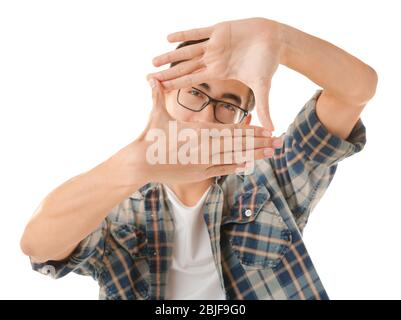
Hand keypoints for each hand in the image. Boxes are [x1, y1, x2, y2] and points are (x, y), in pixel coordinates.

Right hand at [124, 78, 282, 185]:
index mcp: (199, 132)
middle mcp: (206, 148)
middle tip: (281, 140)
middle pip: (239, 144)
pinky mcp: (199, 174)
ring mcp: (204, 162)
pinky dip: (236, 165)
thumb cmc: (149, 137)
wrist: (139, 164)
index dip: (251, 130)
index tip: (267, 128)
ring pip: (235, 157)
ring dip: (255, 155)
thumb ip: (157, 95)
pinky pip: (222, 169)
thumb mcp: (155, 114)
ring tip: (272, 152)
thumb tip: (150, 77)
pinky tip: (249, 164)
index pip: (232, 130)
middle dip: (261, 142)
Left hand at [147, 18, 282, 130]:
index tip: (161, 89)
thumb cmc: (268, 62)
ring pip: (187, 51)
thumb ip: (264, 107)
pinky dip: (185, 34)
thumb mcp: (263, 86)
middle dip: (167, 72)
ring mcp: (215, 44)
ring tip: (154, 60)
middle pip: (185, 67)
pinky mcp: (220, 29)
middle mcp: (213, 59)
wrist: (276, 39)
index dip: (176, 84)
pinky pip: (199, 32)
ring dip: (171, 55)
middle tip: (149, 76)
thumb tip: (272, 128)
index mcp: (219, 72)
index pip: (192, 80)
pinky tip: (168, 37)